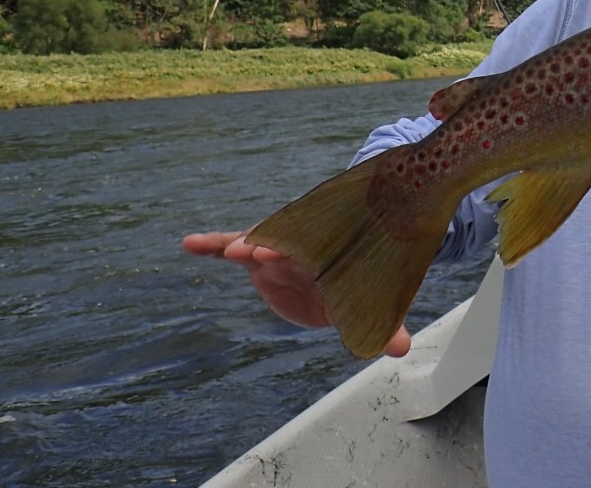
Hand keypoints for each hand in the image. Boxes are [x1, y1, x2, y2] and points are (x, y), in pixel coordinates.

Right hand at [182, 230, 412, 357]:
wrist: (346, 267)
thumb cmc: (360, 283)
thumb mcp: (373, 303)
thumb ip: (385, 325)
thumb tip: (401, 349)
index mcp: (334, 254)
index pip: (318, 250)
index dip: (304, 251)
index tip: (286, 253)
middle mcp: (306, 247)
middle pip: (286, 242)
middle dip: (271, 243)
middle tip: (252, 249)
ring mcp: (281, 251)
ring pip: (260, 242)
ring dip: (244, 243)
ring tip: (227, 249)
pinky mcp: (262, 260)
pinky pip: (233, 248)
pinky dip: (213, 244)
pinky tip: (190, 243)